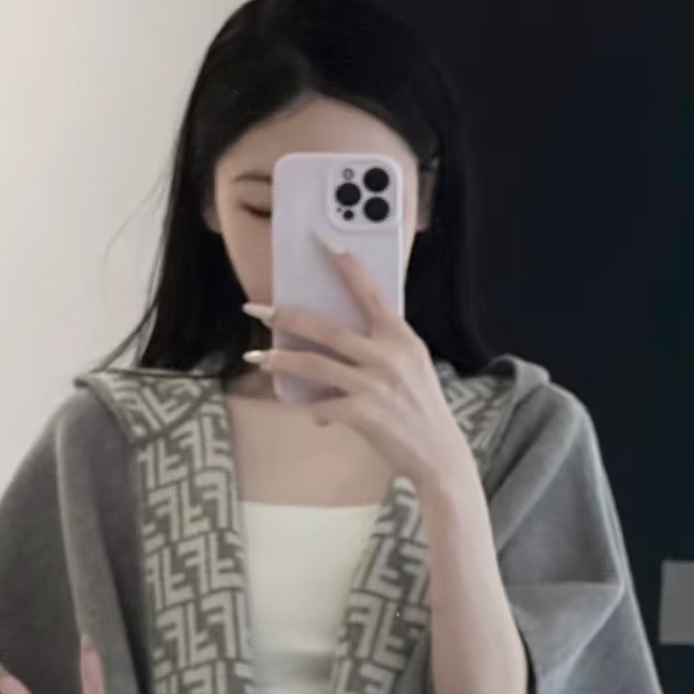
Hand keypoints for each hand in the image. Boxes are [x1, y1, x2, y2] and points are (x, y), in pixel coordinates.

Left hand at [246, 239, 476, 497]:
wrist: (437, 454)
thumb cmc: (419, 407)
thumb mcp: (410, 364)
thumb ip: (380, 345)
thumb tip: (334, 338)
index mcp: (400, 336)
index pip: (369, 291)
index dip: (345, 264)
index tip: (323, 240)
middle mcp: (387, 354)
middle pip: (326, 327)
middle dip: (286, 316)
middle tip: (256, 309)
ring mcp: (374, 383)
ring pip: (314, 364)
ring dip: (281, 360)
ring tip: (257, 357)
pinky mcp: (364, 413)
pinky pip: (322, 406)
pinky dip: (315, 411)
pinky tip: (316, 416)